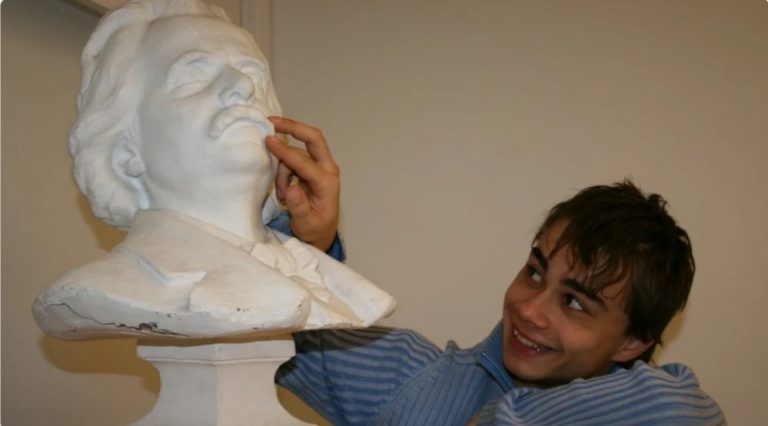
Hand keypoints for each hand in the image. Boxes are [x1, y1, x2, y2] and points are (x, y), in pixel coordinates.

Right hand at [265, 116, 339, 251]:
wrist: (322, 232)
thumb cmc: (315, 229)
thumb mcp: (306, 224)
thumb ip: (299, 207)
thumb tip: (292, 189)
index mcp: (328, 183)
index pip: (305, 162)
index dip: (285, 151)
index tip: (268, 140)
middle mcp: (327, 170)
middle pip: (313, 138)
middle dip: (293, 127)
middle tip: (271, 121)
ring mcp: (320, 167)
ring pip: (297, 153)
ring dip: (283, 167)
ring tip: (282, 195)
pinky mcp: (312, 168)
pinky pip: (294, 159)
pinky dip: (285, 169)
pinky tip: (285, 190)